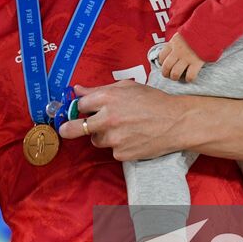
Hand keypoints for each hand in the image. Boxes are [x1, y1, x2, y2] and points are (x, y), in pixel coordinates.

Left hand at [56, 80, 187, 160]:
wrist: (176, 122)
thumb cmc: (153, 101)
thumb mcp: (127, 87)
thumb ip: (99, 89)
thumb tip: (77, 90)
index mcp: (108, 98)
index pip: (80, 105)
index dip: (82, 108)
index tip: (82, 111)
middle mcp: (108, 118)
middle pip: (76, 127)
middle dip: (68, 129)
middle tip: (65, 130)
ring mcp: (114, 138)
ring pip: (96, 140)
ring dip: (103, 136)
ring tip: (122, 128)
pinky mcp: (122, 153)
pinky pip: (112, 151)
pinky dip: (118, 146)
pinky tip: (132, 138)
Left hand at [157, 33, 204, 82]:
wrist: (208, 29)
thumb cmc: (196, 31)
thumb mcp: (182, 33)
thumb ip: (177, 42)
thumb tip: (174, 50)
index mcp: (173, 43)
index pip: (161, 56)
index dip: (161, 63)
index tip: (165, 65)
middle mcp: (178, 51)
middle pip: (166, 67)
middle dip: (165, 73)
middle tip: (169, 75)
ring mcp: (187, 57)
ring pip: (175, 73)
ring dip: (175, 78)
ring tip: (177, 78)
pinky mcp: (197, 62)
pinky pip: (190, 75)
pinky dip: (189, 79)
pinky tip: (189, 77)